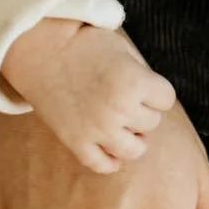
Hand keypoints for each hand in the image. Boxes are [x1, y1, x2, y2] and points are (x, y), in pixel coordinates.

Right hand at [1, 19, 176, 173]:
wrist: (41, 49)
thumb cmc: (84, 43)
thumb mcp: (122, 48)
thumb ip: (142, 74)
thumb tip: (154, 98)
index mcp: (134, 82)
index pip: (167, 99)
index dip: (157, 90)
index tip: (144, 83)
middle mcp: (118, 109)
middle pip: (152, 122)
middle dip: (143, 109)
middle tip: (126, 96)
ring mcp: (97, 129)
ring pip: (134, 150)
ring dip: (134, 137)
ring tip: (124, 124)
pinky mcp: (76, 142)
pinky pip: (102, 165)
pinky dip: (110, 160)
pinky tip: (109, 146)